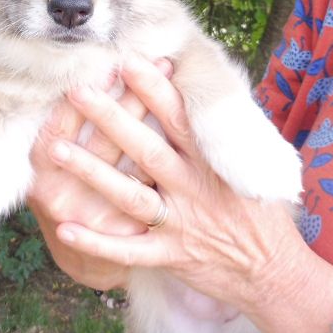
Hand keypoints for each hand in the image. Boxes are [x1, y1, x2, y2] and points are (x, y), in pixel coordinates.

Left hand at [46, 55, 309, 314]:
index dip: (153, 89)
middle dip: (110, 118)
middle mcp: (194, 188)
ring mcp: (181, 223)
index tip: (127, 60)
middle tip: (78, 90)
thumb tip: (192, 90)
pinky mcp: (171, 256)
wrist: (275, 273)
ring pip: (130, 194)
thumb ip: (216, 135)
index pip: (179, 118)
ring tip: (56, 149)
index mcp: (212, 161)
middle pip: (146, 148)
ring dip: (92, 172)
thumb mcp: (248, 166)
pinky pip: (128, 249)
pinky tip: (65, 229)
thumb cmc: (258, 213)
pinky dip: (97, 242)